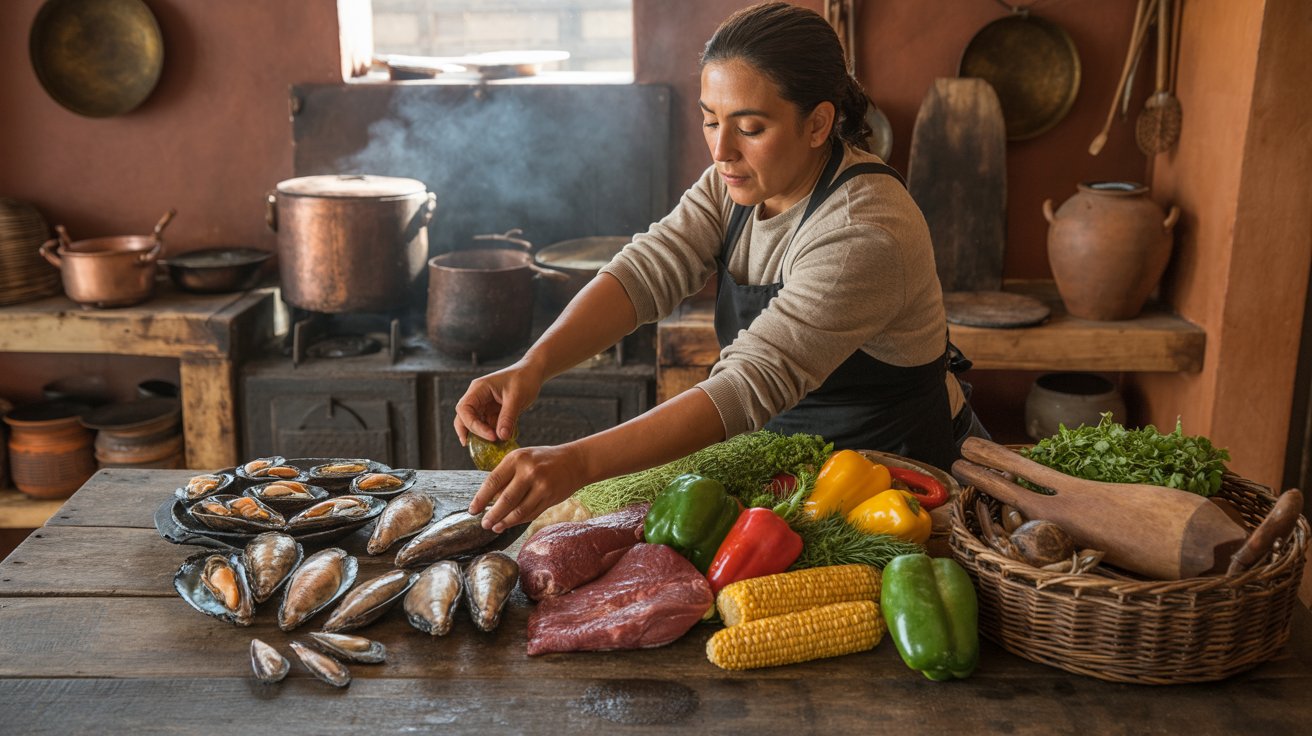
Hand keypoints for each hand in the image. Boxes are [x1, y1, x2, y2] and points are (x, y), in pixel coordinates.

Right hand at [453, 360, 543, 445]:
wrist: (533, 372)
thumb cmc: (524, 379)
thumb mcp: (517, 398)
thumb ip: (508, 417)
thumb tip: (501, 437)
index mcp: (478, 389)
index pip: (464, 409)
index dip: (473, 425)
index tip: (491, 436)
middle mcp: (477, 396)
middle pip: (463, 417)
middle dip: (469, 432)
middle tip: (478, 448)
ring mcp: (484, 403)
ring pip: (474, 422)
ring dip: (481, 434)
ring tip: (493, 446)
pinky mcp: (492, 410)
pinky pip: (486, 424)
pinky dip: (491, 433)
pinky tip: (500, 440)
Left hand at [469, 443, 587, 531]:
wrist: (575, 461)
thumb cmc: (544, 460)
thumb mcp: (523, 459)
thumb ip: (507, 476)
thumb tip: (488, 500)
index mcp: (517, 458)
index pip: (493, 481)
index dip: (480, 498)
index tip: (473, 510)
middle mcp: (529, 471)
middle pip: (505, 499)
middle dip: (492, 514)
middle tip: (484, 523)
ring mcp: (541, 485)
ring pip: (518, 510)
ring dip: (504, 522)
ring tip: (494, 527)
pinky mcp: (550, 497)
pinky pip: (530, 513)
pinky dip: (517, 521)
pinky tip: (509, 524)